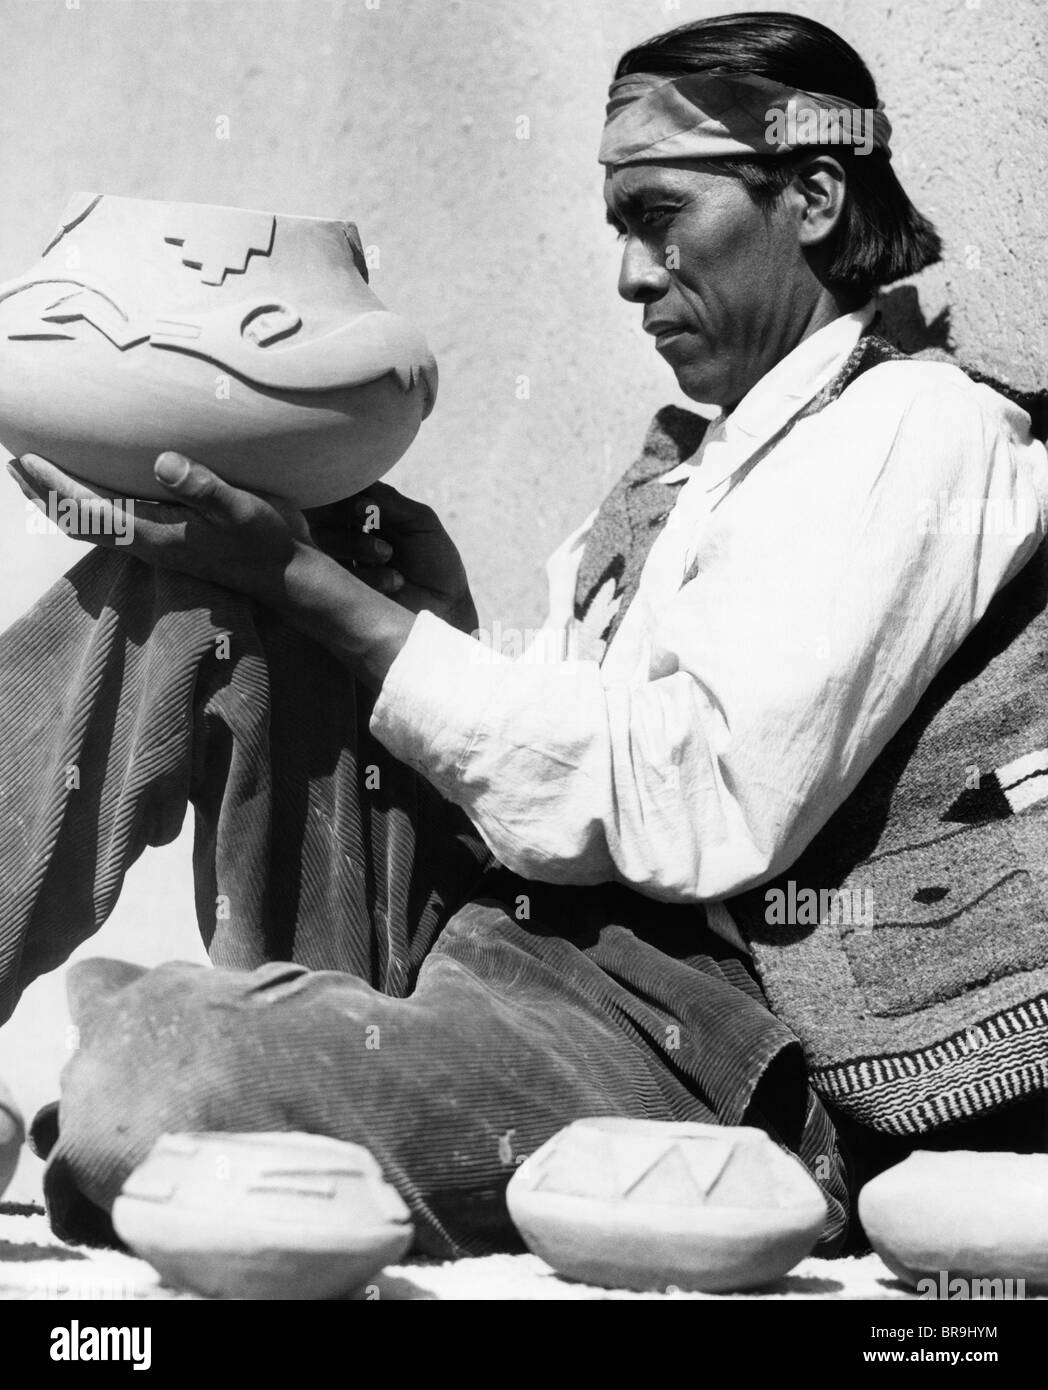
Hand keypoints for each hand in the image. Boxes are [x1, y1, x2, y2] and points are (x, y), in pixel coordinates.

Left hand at [8, 451, 318, 615]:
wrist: (288, 577)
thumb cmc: (267, 541)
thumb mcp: (242, 508)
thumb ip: (203, 487)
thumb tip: (163, 462)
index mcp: (155, 535)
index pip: (88, 510)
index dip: (55, 485)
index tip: (26, 458)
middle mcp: (148, 543)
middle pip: (78, 521)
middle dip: (44, 494)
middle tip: (14, 464)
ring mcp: (157, 545)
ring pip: (93, 525)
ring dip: (61, 501)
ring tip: (39, 476)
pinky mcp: (170, 542)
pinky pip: (114, 525)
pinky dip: (89, 505)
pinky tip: (95, 490)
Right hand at [306, 481, 477, 633]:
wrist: (447, 608)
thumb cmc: (437, 562)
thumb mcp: (420, 523)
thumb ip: (390, 501)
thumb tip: (357, 486)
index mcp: (365, 517)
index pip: (341, 497)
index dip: (345, 496)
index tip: (364, 505)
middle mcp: (347, 538)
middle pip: (323, 516)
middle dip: (344, 514)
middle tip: (369, 519)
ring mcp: (340, 566)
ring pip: (325, 544)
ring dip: (357, 544)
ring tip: (387, 554)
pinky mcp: (340, 594)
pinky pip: (335, 578)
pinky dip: (367, 575)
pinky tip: (395, 581)